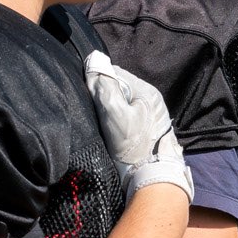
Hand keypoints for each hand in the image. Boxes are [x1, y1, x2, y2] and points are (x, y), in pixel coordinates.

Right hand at [82, 51, 191, 200]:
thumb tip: (95, 59)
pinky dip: (115, 121)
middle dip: (104, 95)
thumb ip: (105, 86)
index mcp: (147, 91)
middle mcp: (150, 100)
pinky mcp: (145, 130)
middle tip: (93, 111)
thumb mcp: (114, 113)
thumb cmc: (133, 145)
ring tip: (101, 123)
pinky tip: (110, 131)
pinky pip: (126, 116)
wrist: (150, 178)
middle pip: (118, 88)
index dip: (98, 81)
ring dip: (108, 109)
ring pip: (121, 103)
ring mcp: (149, 115)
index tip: (87, 95)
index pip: (115, 74)